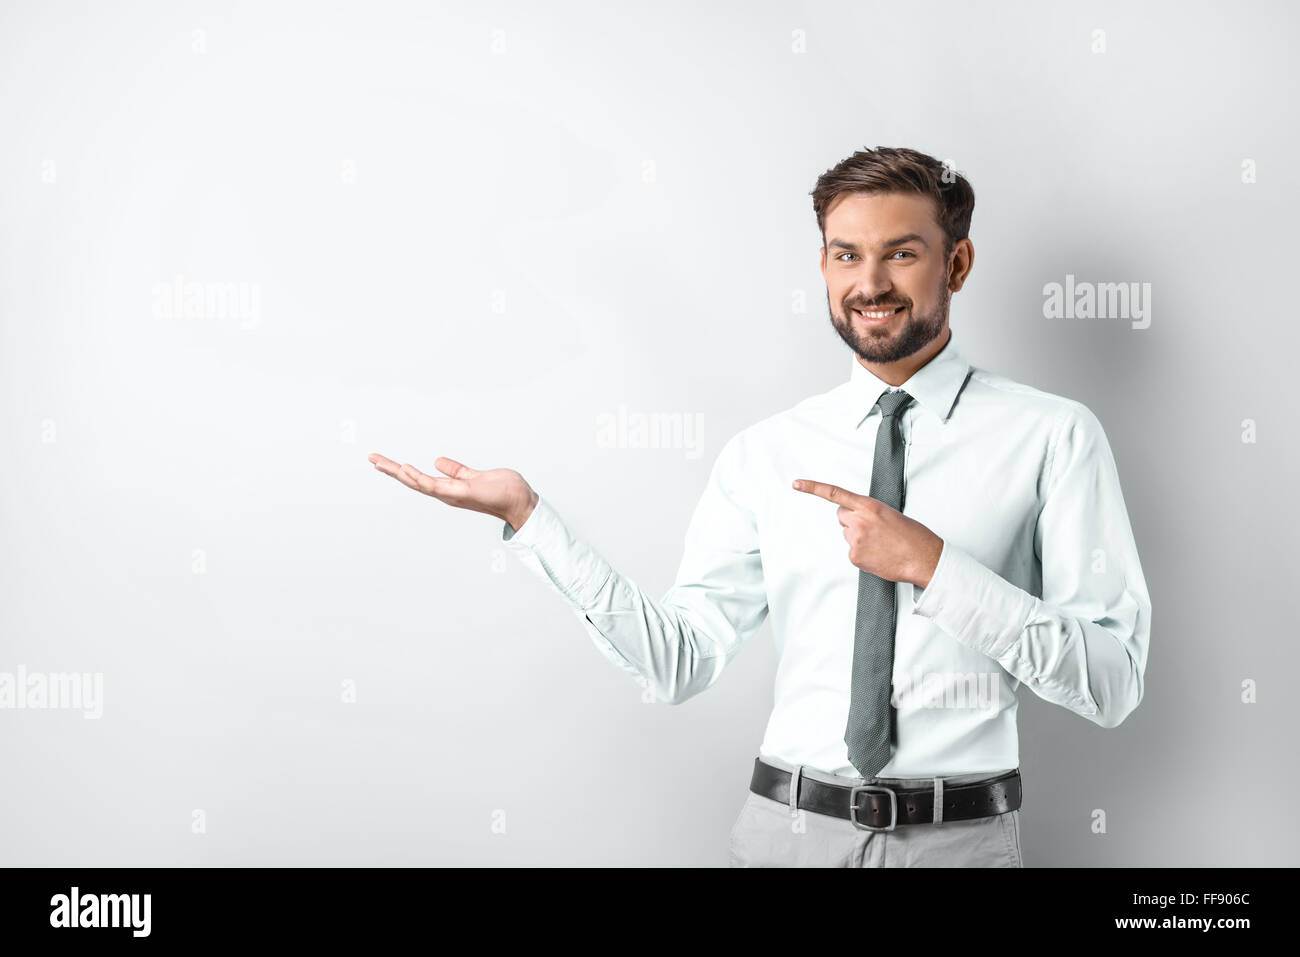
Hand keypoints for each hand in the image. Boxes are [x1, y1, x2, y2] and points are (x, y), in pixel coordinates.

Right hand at [368, 453, 538, 530]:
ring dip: (398, 473)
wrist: (518, 499)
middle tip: (372, 458)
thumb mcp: (474, 476)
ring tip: (380, 462)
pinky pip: (433, 486)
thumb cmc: (501, 489)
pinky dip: (418, 478)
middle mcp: (445, 493)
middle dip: (391, 471)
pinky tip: (405, 469)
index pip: (419, 478)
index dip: (400, 470)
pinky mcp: (459, 492)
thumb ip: (456, 470)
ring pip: (418, 484)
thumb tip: (438, 461)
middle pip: (412, 481)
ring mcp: (451, 494)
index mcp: (448, 488)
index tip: (383, 461)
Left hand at [792, 478, 943, 586]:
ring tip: (881, 543)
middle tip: (872, 529)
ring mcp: (855, 540)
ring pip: (847, 534)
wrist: (923, 557)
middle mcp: (859, 521)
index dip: (813, 487)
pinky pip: (852, 551)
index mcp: (869, 506)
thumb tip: (857, 517)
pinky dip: (862, 553)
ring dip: (859, 537)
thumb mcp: (890, 514)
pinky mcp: (854, 556)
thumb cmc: (912, 535)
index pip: (834, 493)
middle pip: (841, 516)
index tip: (797, 484)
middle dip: (851, 520)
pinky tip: (878, 554)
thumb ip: (869, 512)